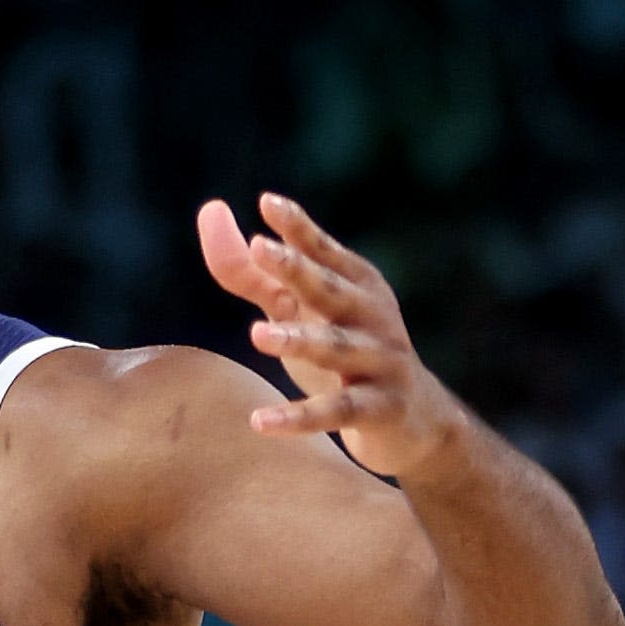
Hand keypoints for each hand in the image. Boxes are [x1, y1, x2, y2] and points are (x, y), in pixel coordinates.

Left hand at [195, 192, 467, 477]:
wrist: (414, 420)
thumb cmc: (345, 354)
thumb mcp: (301, 311)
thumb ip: (254, 272)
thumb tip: (211, 212)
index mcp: (355, 285)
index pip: (323, 251)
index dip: (297, 228)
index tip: (267, 203)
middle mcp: (372, 316)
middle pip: (331, 289)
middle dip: (298, 268)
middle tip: (261, 248)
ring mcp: (381, 362)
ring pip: (336, 349)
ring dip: (299, 339)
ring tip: (257, 334)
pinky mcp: (380, 409)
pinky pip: (336, 412)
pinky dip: (298, 418)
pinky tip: (259, 422)